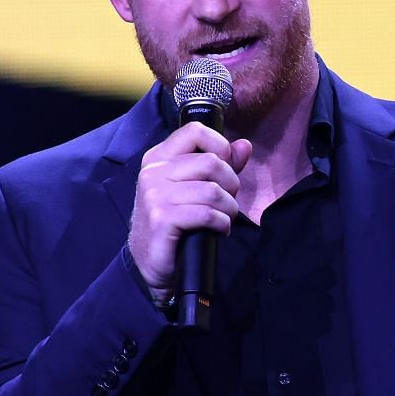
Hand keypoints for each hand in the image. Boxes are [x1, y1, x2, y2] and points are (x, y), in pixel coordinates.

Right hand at [130, 121, 252, 295]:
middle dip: (231, 184)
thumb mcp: (193, 189)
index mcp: (158, 158)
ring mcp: (155, 195)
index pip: (195, 131)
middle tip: (226, 203)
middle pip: (211, 162)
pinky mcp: (162, 219)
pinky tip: (218, 230)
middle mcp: (153, 172)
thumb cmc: (173, 224)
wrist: (149, 264)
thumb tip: (244, 146)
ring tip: (223, 219)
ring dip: (228, 208)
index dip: (220, 146)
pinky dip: (221, 224)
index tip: (226, 169)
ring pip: (213, 190)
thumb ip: (220, 165)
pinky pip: (207, 214)